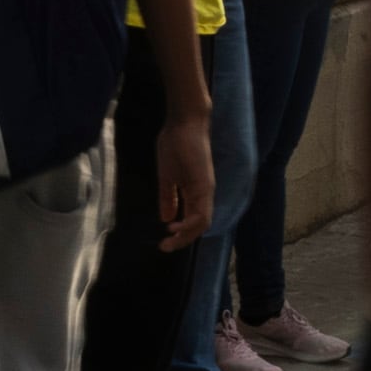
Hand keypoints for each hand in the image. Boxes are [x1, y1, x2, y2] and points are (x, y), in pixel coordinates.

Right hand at [155, 111, 214, 249]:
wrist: (184, 122)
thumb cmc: (175, 143)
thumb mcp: (167, 176)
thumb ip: (168, 197)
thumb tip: (166, 218)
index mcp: (194, 192)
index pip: (192, 220)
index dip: (180, 234)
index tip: (164, 241)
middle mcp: (203, 193)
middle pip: (199, 226)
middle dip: (183, 240)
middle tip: (165, 248)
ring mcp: (206, 189)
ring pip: (202, 222)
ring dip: (186, 235)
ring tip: (170, 241)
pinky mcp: (204, 184)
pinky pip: (202, 211)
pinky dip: (189, 223)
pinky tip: (174, 226)